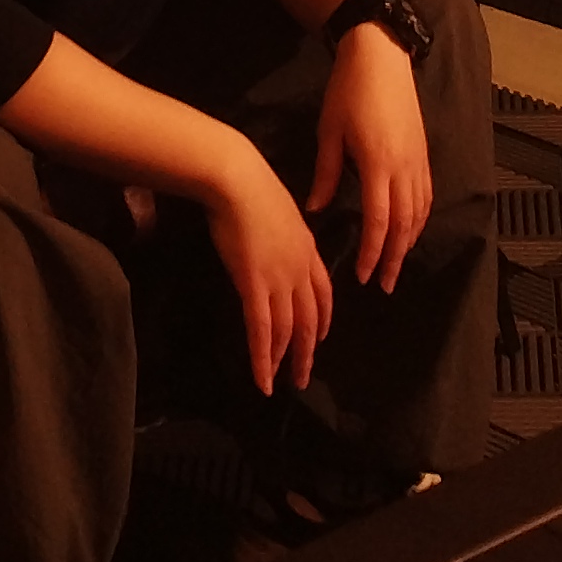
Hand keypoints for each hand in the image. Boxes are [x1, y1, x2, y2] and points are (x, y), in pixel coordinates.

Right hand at [199, 136, 333, 396]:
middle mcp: (299, 270)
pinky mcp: (254, 286)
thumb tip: (274, 239)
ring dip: (285, 360)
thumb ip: (282, 233)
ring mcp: (279, 279)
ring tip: (281, 382)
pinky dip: (263, 358)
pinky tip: (263, 379)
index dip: (323, 318)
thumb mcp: (279, 210)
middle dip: (307, 351)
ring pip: (287, 330)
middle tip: (303, 377)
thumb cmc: (252, 187)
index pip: (323, 293)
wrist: (238, 180)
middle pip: (309, 320)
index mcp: (308, 250)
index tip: (321, 336)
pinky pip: (261, 330)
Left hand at [308, 23, 432, 293]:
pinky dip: (419, 219)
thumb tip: (314, 209)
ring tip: (395, 265)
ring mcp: (418, 161)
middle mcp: (404, 168)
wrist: (381, 58)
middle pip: (404, 225)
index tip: (363, 275)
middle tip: (384, 284)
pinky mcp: (423, 154)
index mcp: (378, 165)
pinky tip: (411, 230)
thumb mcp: (329, 133)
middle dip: (394, 258)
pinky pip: (426, 196)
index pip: (379, 222)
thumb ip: (325, 173)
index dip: (372, 252)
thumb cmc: (348, 92)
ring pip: (419, 213)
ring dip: (409, 243)